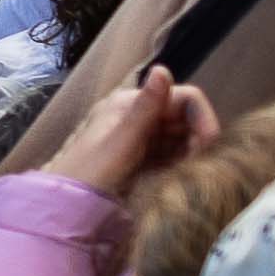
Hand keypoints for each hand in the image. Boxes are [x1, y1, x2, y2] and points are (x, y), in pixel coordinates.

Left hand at [43, 63, 216, 200]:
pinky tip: (183, 178)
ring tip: (193, 174)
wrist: (65, 206)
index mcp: (130, 103)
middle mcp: (136, 115)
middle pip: (184, 119)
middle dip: (198, 138)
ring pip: (179, 138)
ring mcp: (138, 138)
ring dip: (191, 153)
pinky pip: (169, 155)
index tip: (208, 146)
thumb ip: (145, 108)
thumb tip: (162, 68)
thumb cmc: (91, 173)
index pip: (185, 99)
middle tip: (201, 166)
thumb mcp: (122, 142)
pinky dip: (180, 164)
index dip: (202, 118)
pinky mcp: (139, 160)